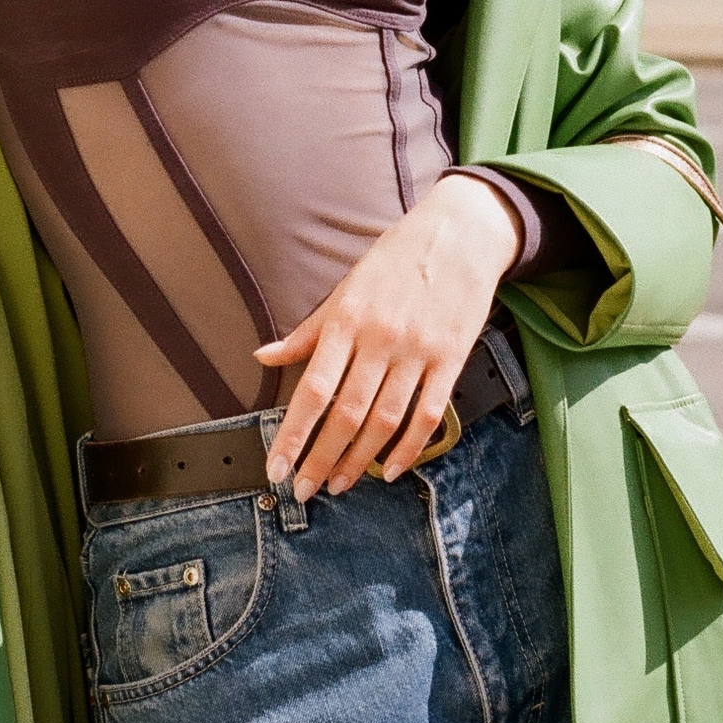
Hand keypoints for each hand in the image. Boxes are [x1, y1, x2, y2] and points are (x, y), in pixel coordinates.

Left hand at [253, 174, 521, 500]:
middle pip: (346, 413)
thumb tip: (262, 357)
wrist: (460, 232)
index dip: (293, 434)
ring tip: (339, 484)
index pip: (313, 388)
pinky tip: (390, 469)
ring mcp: (418, 350)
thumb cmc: (395, 259)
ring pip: (384, 420)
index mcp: (346, 318)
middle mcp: (380, 337)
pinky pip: (428, 414)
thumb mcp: (345, 288)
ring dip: (359, 461)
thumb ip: (307, 331)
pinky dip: (409, 448)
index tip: (276, 468)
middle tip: (303, 490)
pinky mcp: (452, 359)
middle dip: (320, 458)